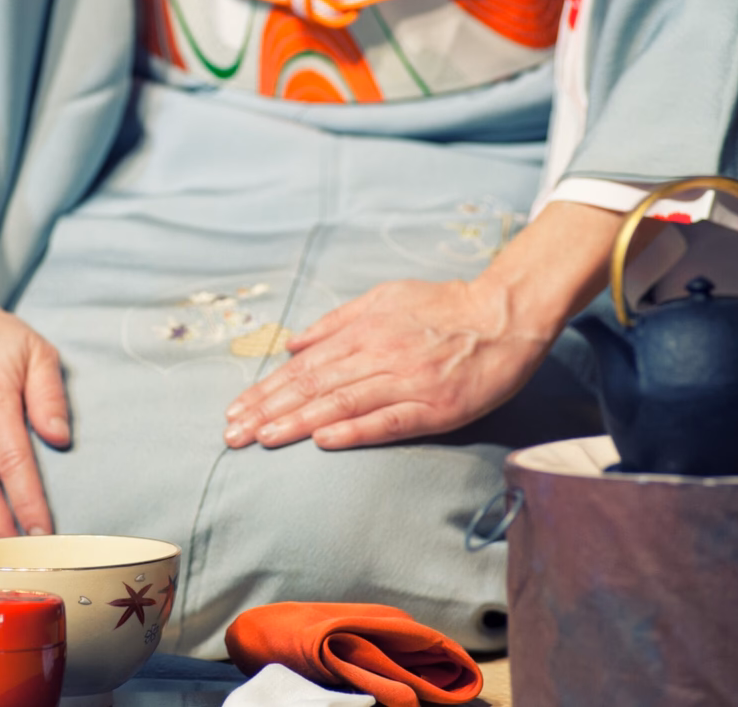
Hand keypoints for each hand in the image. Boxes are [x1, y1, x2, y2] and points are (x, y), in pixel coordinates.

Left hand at [222, 278, 552, 449]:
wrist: (504, 314)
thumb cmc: (442, 307)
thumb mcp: (383, 298)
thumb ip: (336, 321)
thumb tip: (292, 343)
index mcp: (363, 331)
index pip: (303, 368)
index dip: (266, 391)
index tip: (236, 411)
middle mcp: (378, 354)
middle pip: (313, 386)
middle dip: (268, 411)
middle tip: (232, 434)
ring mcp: (407, 381)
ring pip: (342, 403)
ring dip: (297, 422)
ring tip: (262, 438)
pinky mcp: (436, 405)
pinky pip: (390, 420)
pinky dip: (355, 430)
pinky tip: (323, 440)